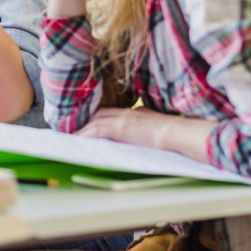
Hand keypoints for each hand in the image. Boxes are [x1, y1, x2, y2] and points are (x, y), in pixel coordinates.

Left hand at [77, 107, 213, 162]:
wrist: (177, 132)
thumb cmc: (173, 132)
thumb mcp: (157, 126)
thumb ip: (147, 127)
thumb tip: (144, 133)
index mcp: (136, 112)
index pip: (112, 112)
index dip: (100, 117)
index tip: (92, 122)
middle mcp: (127, 113)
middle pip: (100, 114)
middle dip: (88, 121)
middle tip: (78, 129)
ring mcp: (123, 119)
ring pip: (96, 121)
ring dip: (84, 129)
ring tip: (73, 136)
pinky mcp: (120, 128)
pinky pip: (97, 130)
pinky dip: (86, 134)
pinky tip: (79, 139)